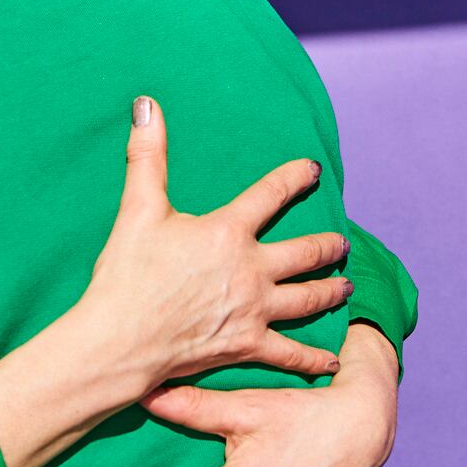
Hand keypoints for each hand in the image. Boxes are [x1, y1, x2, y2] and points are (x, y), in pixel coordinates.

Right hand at [73, 96, 353, 397]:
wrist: (120, 340)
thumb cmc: (127, 275)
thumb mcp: (138, 209)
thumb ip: (148, 155)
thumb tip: (146, 104)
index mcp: (228, 231)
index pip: (271, 194)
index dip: (294, 178)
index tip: (312, 170)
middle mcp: (252, 270)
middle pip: (305, 253)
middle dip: (328, 245)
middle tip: (341, 241)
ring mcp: (255, 310)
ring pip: (308, 299)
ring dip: (330, 290)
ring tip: (346, 287)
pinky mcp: (248, 345)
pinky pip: (291, 354)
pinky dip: (313, 359)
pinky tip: (332, 362)